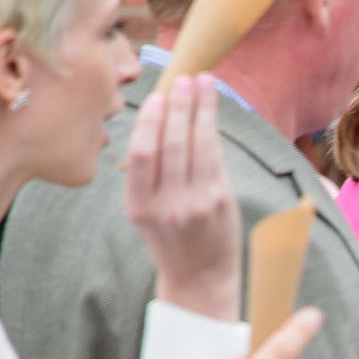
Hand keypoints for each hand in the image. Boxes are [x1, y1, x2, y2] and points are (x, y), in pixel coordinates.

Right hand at [127, 75, 241, 322]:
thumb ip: (150, 175)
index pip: (142, 154)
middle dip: (178, 108)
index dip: (150, 121)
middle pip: (171, 144)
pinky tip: (212, 110)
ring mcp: (196, 204)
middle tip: (182, 80)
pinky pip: (216, 158)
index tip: (156, 97)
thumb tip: (161, 120)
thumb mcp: (147, 212)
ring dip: (200, 110)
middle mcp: (166, 206)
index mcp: (138, 206)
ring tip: (202, 83)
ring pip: (197, 147)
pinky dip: (213, 130)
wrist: (200, 279)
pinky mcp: (220, 203)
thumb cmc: (172, 239)